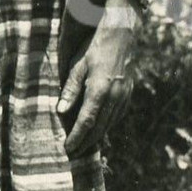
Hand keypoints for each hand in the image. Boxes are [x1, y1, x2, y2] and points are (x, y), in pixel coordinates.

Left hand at [57, 14, 135, 156]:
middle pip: (99, 128)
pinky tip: (99, 129)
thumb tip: (62, 111)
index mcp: (99, 90)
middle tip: (74, 154)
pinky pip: (117, 116)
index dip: (77, 137)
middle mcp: (114, 97)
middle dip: (86, 143)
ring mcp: (124, 96)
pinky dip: (107, 126)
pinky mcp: (129, 94)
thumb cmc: (95, 49)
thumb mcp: (78, 66)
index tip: (68, 148)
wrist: (121, 36)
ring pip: (110, 124)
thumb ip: (71, 89)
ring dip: (97, 137)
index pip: (86, 121)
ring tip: (84, 146)